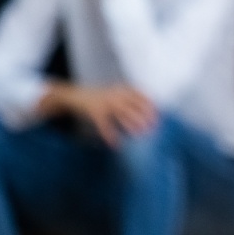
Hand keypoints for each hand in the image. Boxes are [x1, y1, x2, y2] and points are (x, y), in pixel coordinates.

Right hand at [42, 83, 156, 146]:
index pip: (139, 94)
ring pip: (121, 114)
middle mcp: (114, 95)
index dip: (149, 104)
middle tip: (152, 127)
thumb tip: (147, 108)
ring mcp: (104, 103)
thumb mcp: (115, 92)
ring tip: (139, 134)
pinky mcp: (94, 112)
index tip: (157, 114)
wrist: (75, 95)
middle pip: (133, 105)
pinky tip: (115, 144)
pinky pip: (104, 125)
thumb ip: (128, 98)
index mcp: (120, 90)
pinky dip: (109, 135)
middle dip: (144, 116)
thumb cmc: (99, 97)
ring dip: (131, 124)